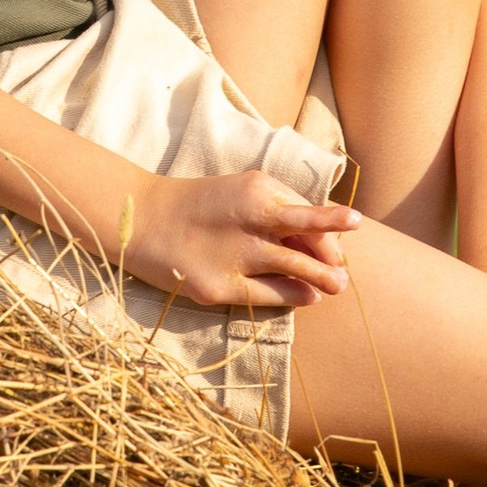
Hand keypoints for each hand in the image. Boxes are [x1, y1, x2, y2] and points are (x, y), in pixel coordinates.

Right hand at [126, 169, 359, 311]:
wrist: (143, 220)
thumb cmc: (200, 206)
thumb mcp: (241, 190)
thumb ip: (279, 206)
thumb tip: (320, 234)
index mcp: (259, 190)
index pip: (309, 212)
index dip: (331, 229)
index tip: (339, 243)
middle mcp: (252, 218)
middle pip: (311, 235)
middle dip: (333, 255)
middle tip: (343, 272)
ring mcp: (237, 253)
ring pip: (297, 266)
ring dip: (324, 279)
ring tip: (338, 286)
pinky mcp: (221, 285)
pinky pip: (270, 293)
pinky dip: (296, 295)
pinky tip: (308, 297)